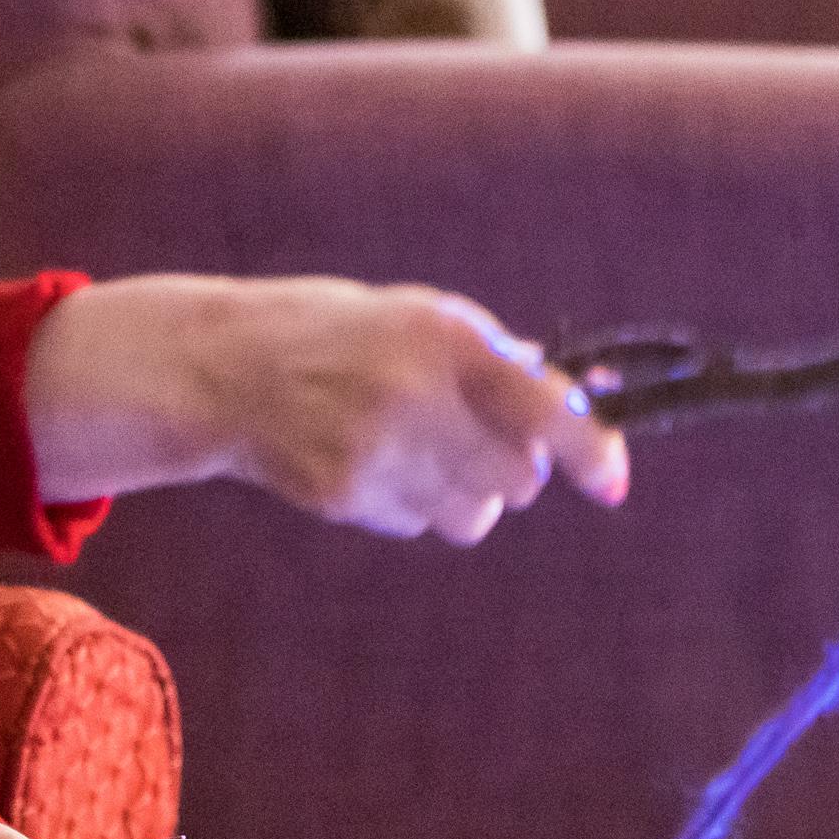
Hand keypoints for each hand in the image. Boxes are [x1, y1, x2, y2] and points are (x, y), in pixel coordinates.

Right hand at [24, 272, 630, 541]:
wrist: (224, 368)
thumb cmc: (339, 332)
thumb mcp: (421, 316)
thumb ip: (499, 357)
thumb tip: (589, 395)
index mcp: (443, 338)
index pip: (545, 408)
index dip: (592, 450)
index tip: (614, 479)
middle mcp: (415, 397)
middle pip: (518, 480)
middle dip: (516, 468)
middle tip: (481, 439)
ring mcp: (378, 453)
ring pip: (473, 515)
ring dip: (468, 493)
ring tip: (421, 450)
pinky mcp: (346, 497)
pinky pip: (419, 522)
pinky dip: (414, 502)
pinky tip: (374, 461)